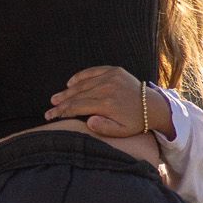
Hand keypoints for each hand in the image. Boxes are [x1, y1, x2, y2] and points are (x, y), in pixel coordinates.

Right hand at [46, 66, 174, 140]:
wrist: (153, 106)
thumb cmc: (135, 122)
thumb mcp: (121, 132)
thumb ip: (103, 128)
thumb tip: (88, 121)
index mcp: (107, 104)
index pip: (77, 106)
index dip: (62, 112)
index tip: (52, 117)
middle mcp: (107, 88)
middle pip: (77, 95)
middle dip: (61, 104)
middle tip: (49, 111)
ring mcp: (110, 77)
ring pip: (82, 84)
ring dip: (67, 92)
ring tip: (55, 99)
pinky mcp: (114, 70)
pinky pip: (92, 72)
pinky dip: (80, 77)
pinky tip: (70, 83)